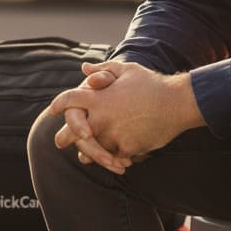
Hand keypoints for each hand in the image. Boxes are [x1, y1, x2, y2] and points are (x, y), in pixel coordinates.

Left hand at [49, 61, 202, 173]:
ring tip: (83, 157)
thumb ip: (103, 69)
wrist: (177, 103)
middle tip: (59, 142)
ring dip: (87, 153)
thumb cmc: (151, 84)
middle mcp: (101, 118)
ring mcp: (113, 135)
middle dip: (63, 138)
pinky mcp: (126, 149)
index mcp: (98, 97)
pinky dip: (113, 159)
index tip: (53, 109)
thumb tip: (84, 68)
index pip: (68, 101)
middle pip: (71, 132)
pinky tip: (113, 161)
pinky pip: (113, 158)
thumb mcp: (126, 70)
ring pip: (91, 150)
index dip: (58, 104)